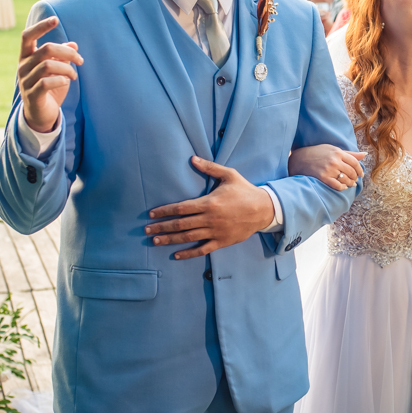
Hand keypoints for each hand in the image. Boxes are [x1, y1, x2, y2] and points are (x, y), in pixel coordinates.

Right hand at [18, 16, 83, 132]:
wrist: (41, 114)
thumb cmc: (50, 88)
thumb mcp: (58, 70)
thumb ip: (62, 57)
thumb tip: (74, 43)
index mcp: (26, 57)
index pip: (27, 36)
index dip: (40, 26)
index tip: (55, 19)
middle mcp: (22, 66)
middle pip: (46, 49)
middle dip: (68, 52)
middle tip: (80, 61)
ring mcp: (25, 81)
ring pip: (48, 65)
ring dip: (67, 68)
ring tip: (74, 75)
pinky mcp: (32, 95)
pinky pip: (46, 82)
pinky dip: (60, 80)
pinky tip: (66, 82)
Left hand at [146, 157, 275, 258]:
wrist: (264, 209)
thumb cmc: (245, 191)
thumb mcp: (229, 175)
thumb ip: (209, 167)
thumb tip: (192, 158)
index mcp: (209, 203)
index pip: (181, 208)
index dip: (165, 211)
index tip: (152, 214)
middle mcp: (209, 219)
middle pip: (180, 224)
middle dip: (162, 227)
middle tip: (147, 230)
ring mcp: (215, 232)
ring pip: (188, 238)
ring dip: (170, 240)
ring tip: (155, 241)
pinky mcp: (221, 241)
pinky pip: (202, 249)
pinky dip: (188, 253)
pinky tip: (176, 254)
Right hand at [288, 144, 365, 190]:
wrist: (299, 159)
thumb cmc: (317, 153)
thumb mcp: (332, 149)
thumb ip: (349, 153)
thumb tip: (365, 154)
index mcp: (338, 152)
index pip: (354, 162)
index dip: (360, 169)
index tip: (361, 174)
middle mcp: (334, 161)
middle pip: (351, 172)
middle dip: (355, 177)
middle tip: (356, 180)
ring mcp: (329, 170)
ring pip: (345, 179)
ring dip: (350, 183)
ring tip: (351, 184)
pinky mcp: (323, 178)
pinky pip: (337, 185)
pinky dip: (342, 187)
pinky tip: (343, 187)